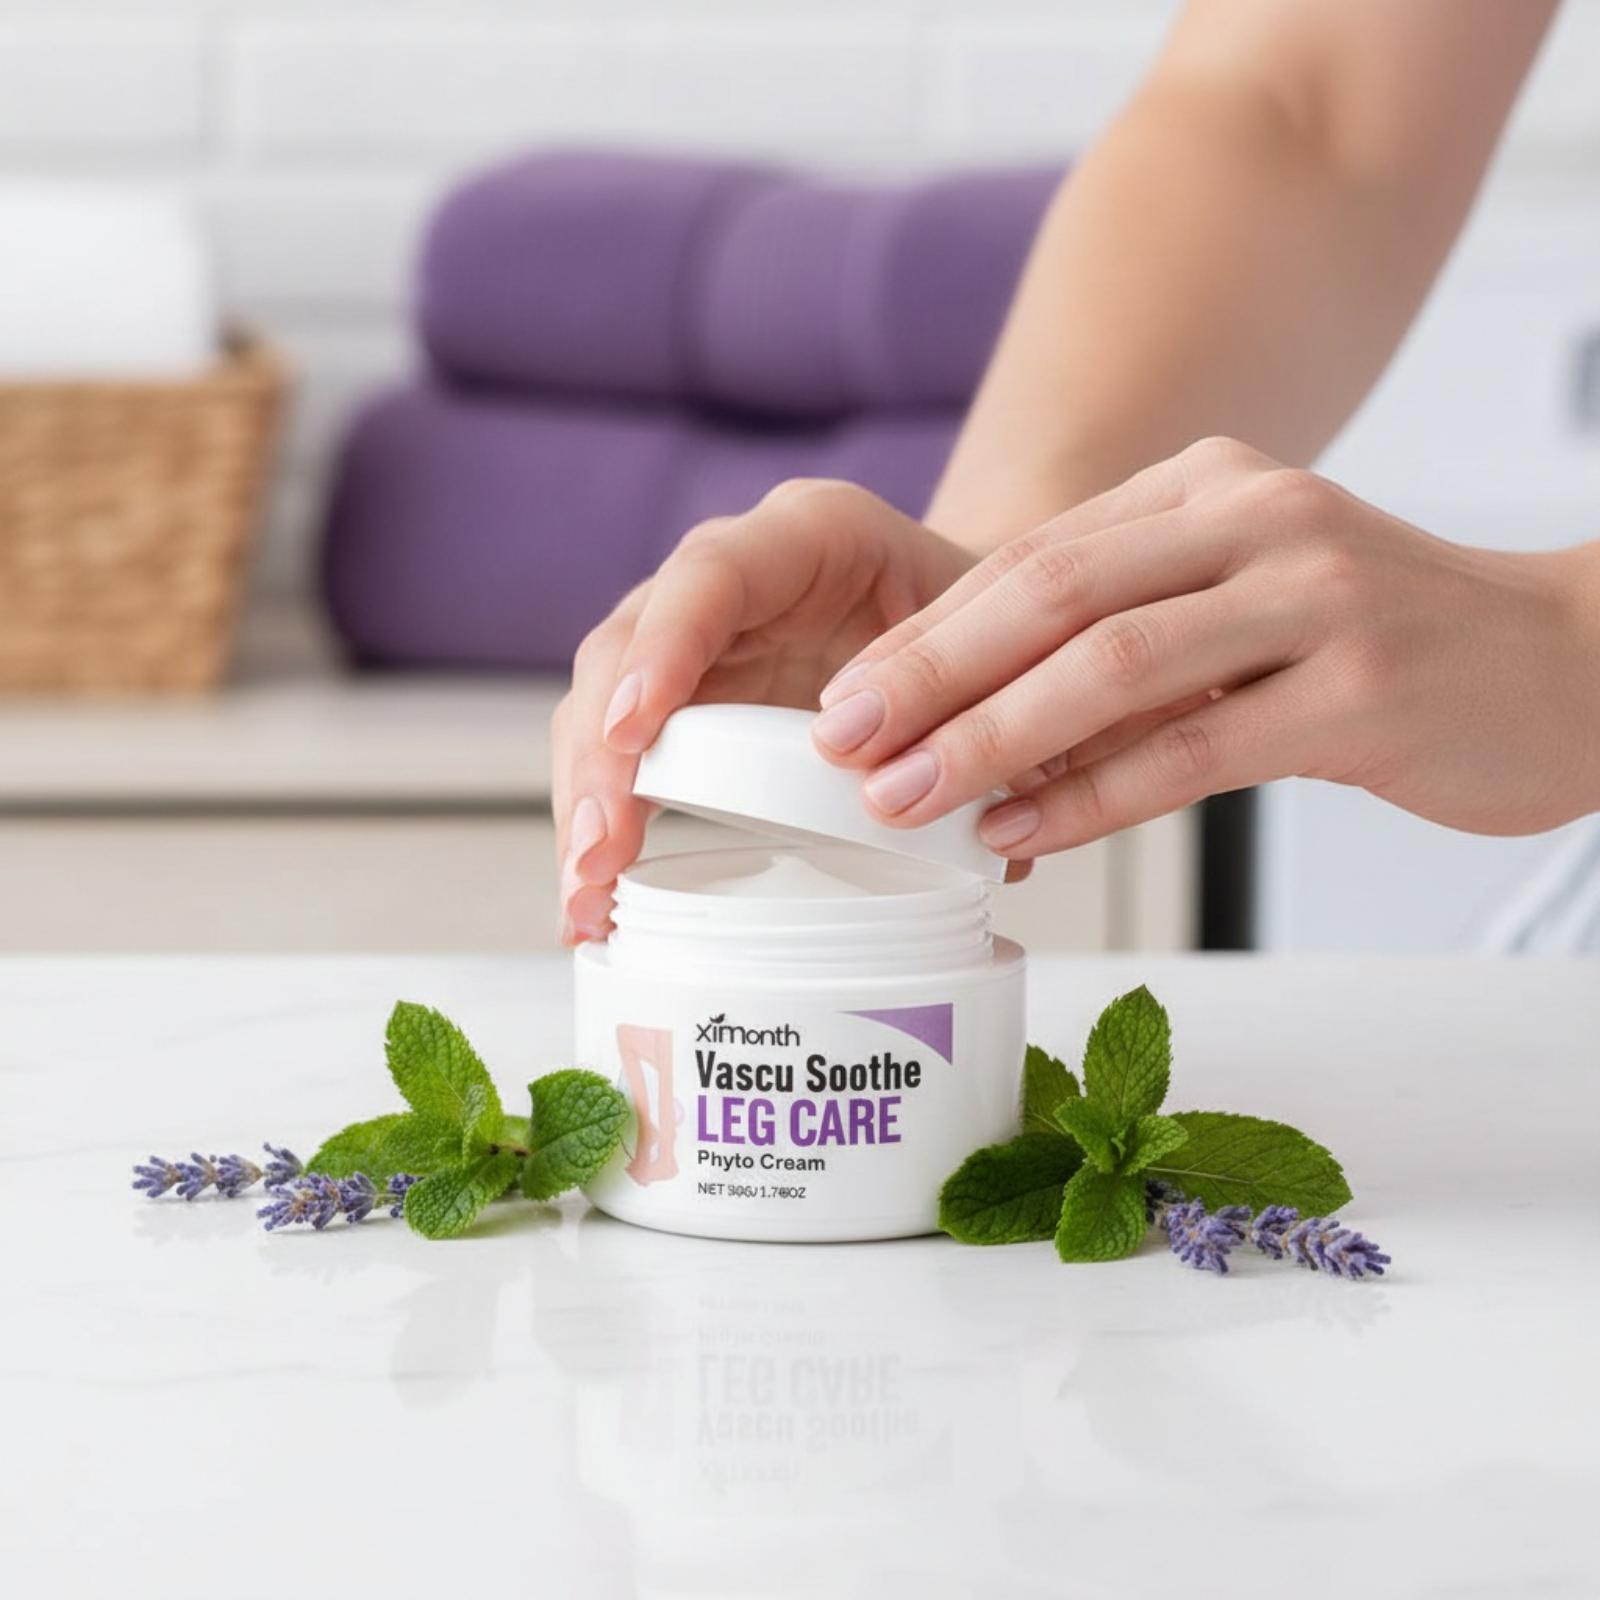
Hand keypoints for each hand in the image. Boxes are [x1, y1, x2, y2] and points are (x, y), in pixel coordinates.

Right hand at [553, 480, 972, 942]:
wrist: (982, 627)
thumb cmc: (991, 632)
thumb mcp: (1001, 650)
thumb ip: (980, 716)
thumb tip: (968, 828)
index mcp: (814, 537)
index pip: (715, 575)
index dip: (665, 647)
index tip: (632, 731)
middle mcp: (736, 579)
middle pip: (628, 647)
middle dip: (602, 756)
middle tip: (599, 855)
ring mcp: (700, 639)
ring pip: (606, 708)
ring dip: (588, 807)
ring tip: (587, 903)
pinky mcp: (688, 702)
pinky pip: (624, 757)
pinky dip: (608, 827)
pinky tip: (597, 902)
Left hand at [811, 437, 1599, 855]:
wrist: (1570, 661)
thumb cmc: (1380, 643)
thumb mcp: (1243, 601)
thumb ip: (1128, 636)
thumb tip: (982, 724)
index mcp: (1210, 486)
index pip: (1035, 556)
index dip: (931, 632)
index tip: (850, 699)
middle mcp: (1255, 518)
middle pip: (1053, 594)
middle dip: (932, 673)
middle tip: (843, 742)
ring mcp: (1315, 597)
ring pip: (1114, 666)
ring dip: (992, 737)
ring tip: (905, 798)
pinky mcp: (1361, 691)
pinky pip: (1195, 748)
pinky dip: (1095, 795)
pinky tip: (1021, 833)